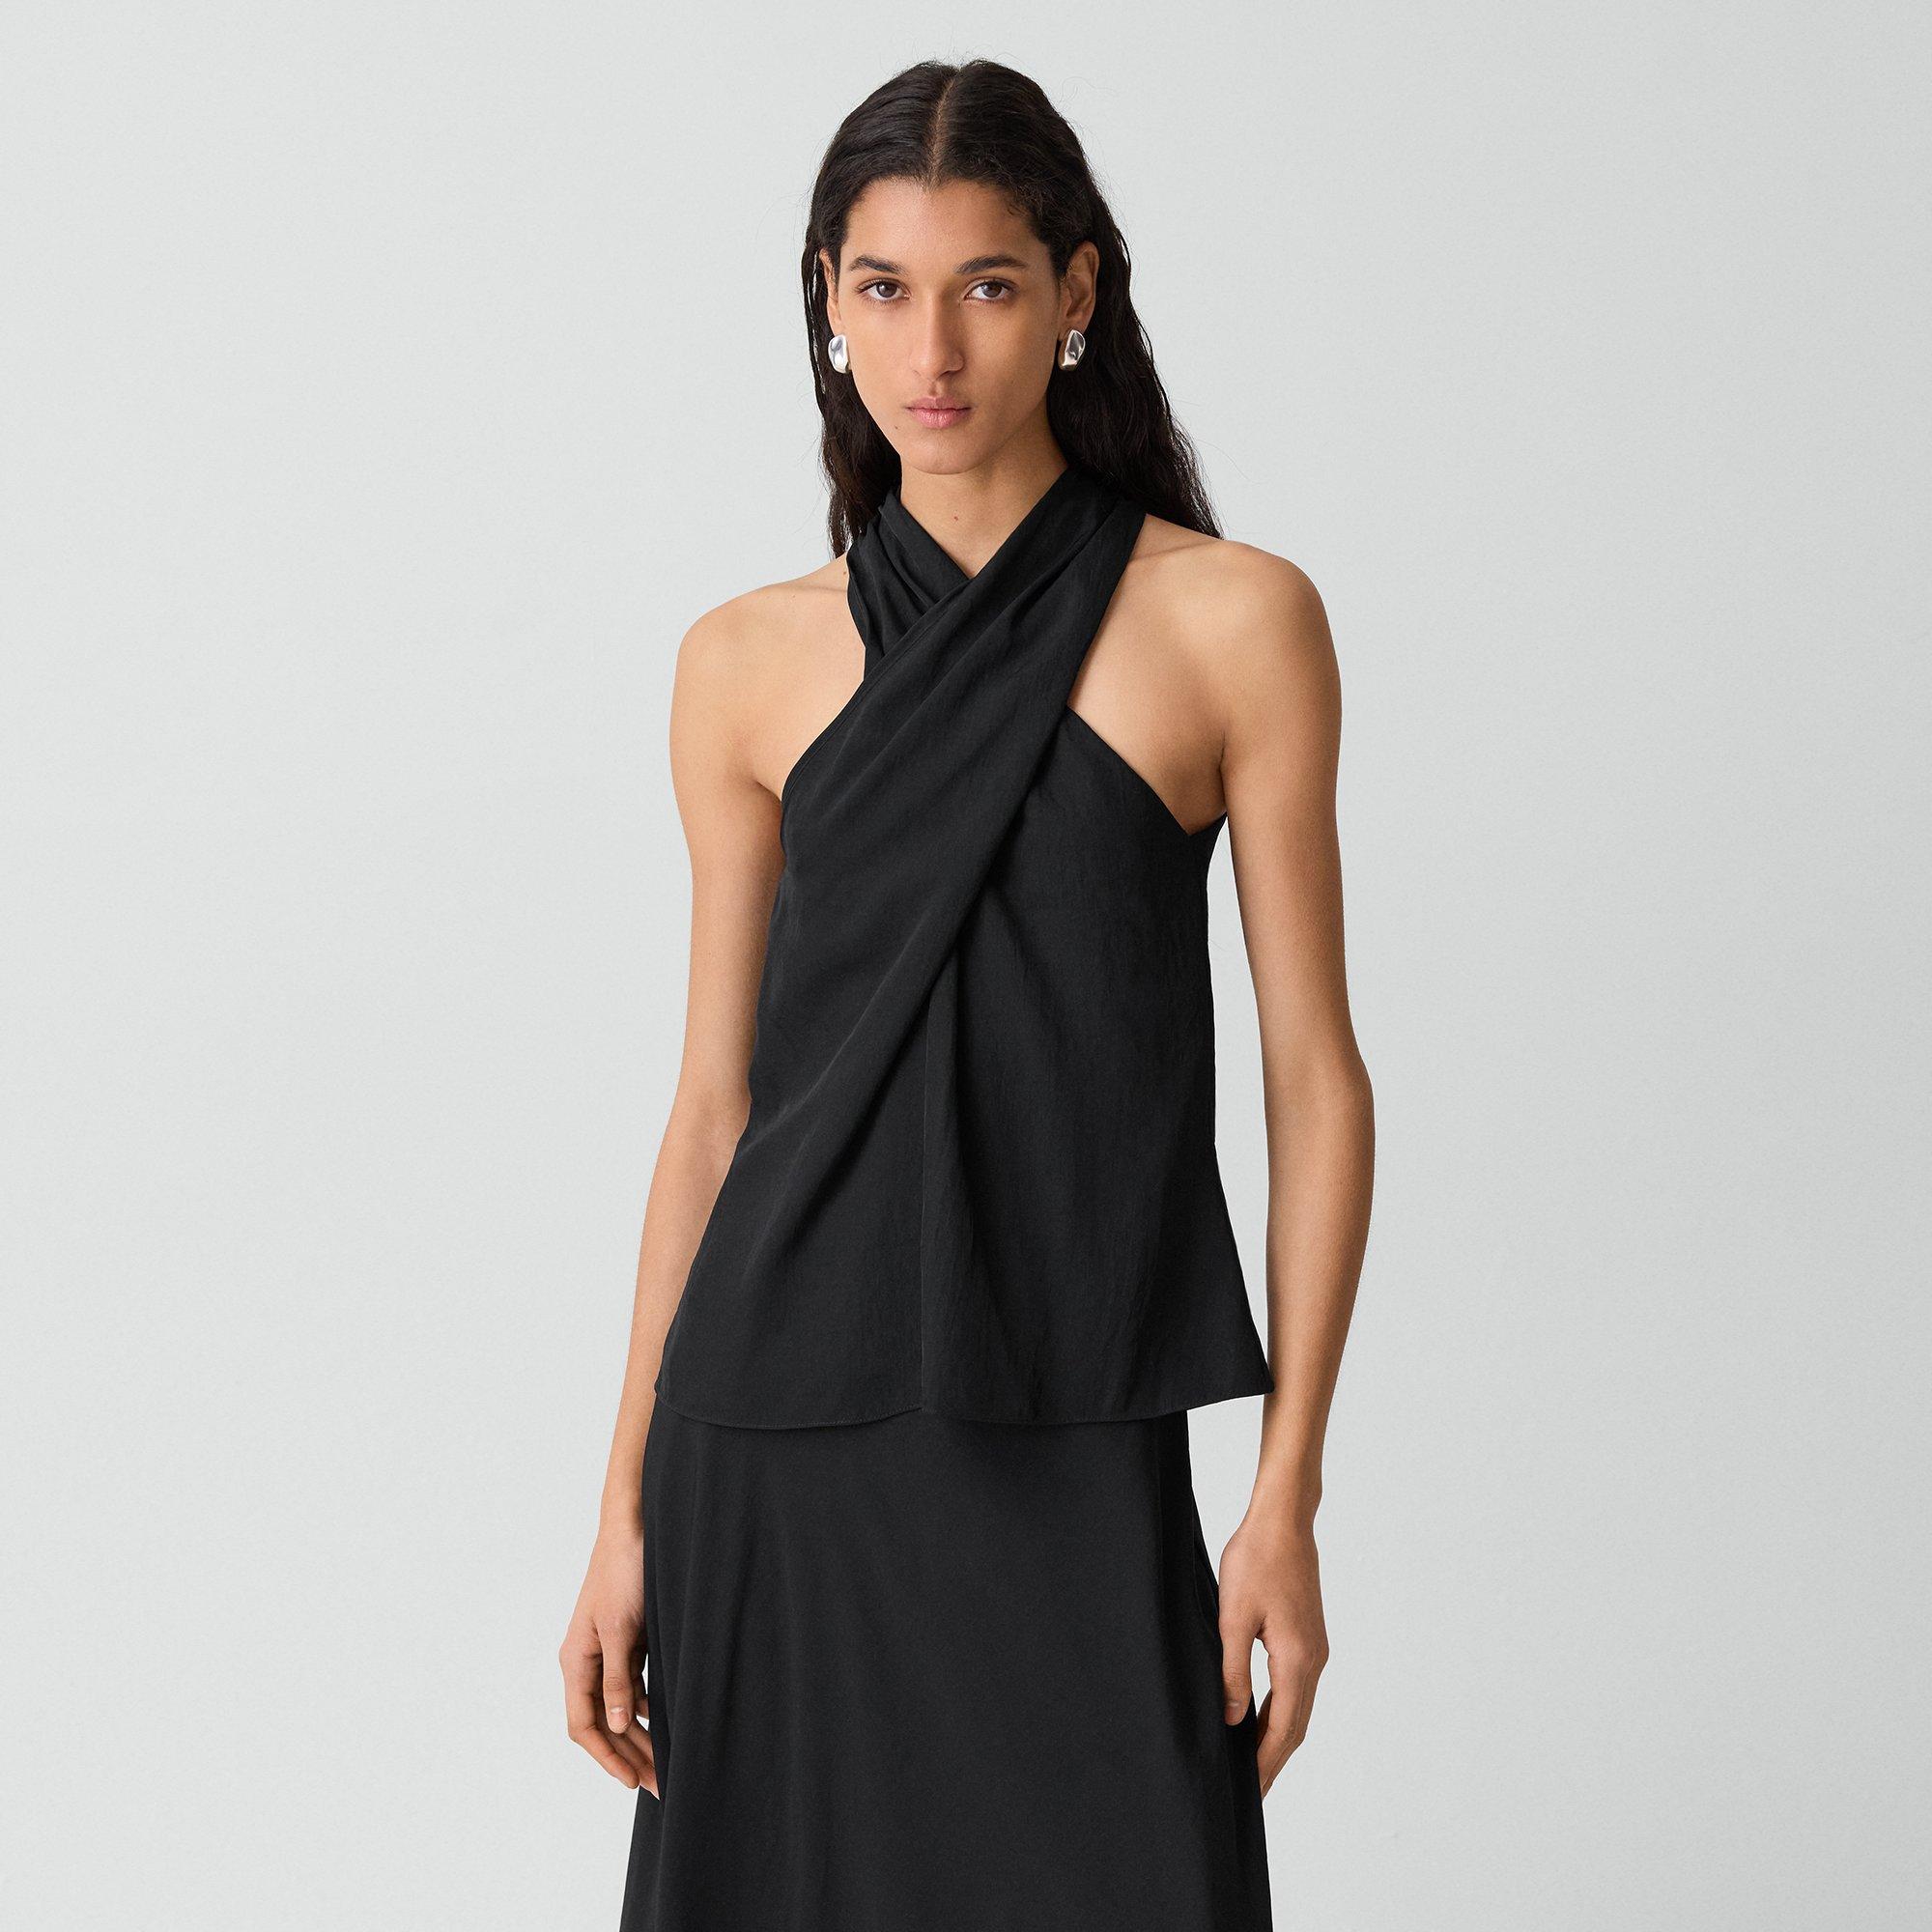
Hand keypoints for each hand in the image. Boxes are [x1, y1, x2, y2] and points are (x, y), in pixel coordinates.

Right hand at [559, 1519, 656, 1795]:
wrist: (637, 1527)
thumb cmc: (625, 1572)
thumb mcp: (622, 1628)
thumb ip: (616, 1678)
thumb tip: (613, 1724)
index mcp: (576, 1659)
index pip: (584, 1724)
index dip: (606, 1757)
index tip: (633, 1782)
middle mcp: (587, 1660)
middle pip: (603, 1723)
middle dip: (628, 1755)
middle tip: (660, 1784)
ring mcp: (608, 1652)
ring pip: (619, 1709)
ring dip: (640, 1736)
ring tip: (667, 1764)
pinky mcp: (628, 1642)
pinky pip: (633, 1687)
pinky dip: (647, 1708)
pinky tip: (667, 1723)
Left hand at [1216, 1510, 1328, 1796]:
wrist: (1283, 1521)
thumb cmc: (1255, 1560)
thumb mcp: (1232, 1617)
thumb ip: (1232, 1671)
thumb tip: (1232, 1719)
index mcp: (1297, 1660)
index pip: (1283, 1729)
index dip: (1265, 1763)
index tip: (1249, 1792)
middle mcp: (1314, 1660)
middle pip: (1296, 1726)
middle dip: (1273, 1759)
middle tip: (1251, 1792)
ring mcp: (1315, 1649)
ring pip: (1298, 1708)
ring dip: (1277, 1737)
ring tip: (1252, 1763)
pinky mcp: (1309, 1637)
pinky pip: (1297, 1688)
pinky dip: (1280, 1712)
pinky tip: (1259, 1718)